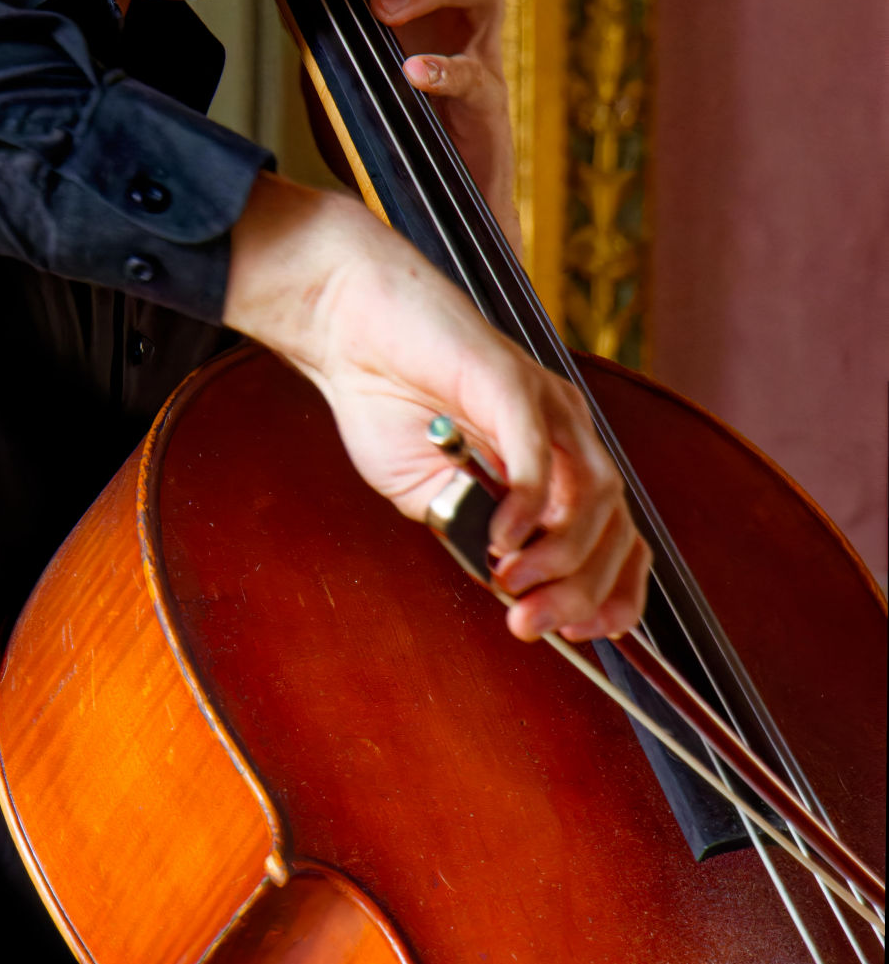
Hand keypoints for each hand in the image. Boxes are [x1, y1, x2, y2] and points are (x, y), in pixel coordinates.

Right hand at [225, 174, 649, 641]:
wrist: (347, 326)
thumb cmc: (386, 401)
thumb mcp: (432, 493)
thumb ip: (472, 530)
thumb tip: (509, 583)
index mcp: (556, 459)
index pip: (617, 537)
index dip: (611, 593)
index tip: (579, 638)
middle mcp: (567, 430)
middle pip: (615, 525)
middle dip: (580, 591)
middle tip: (530, 624)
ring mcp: (545, 402)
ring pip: (592, 494)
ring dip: (560, 556)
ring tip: (514, 589)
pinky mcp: (509, 380)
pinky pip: (540, 451)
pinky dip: (529, 503)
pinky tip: (504, 538)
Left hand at [330, 0, 519, 255]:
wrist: (428, 203)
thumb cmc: (386, 124)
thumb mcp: (336, 59)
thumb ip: (313, 18)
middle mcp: (454, 6)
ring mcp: (477, 50)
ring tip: (383, 9)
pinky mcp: (487, 104)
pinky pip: (478, 74)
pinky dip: (444, 70)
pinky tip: (412, 74)